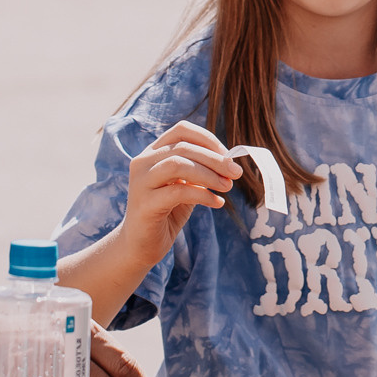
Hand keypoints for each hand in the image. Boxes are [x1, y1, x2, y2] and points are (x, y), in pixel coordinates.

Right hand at [119, 120, 242, 265]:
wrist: (140, 245)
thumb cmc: (166, 213)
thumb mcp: (185, 186)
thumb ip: (200, 172)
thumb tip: (229, 163)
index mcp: (152, 153)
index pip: (181, 131)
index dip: (207, 139)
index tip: (228, 155)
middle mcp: (142, 162)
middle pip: (183, 147)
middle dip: (215, 159)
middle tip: (236, 172)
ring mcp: (140, 182)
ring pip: (178, 164)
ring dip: (209, 175)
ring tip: (227, 187)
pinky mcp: (144, 204)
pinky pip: (178, 192)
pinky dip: (203, 195)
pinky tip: (217, 203)